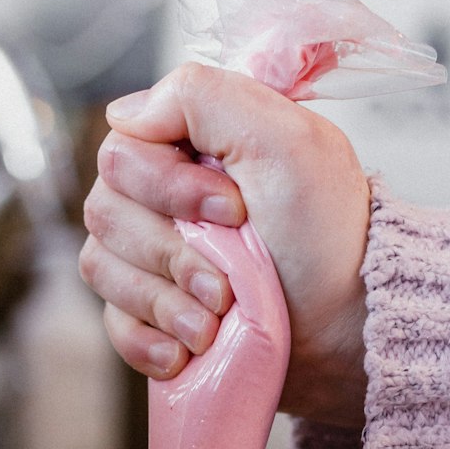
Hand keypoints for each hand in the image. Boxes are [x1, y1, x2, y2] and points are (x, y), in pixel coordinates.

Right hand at [79, 62, 371, 427]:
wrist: (346, 331)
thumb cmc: (328, 239)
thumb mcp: (286, 141)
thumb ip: (204, 97)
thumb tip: (128, 113)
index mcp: (190, 146)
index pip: (122, 150)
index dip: (169, 187)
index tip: (234, 210)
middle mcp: (162, 198)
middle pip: (105, 212)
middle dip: (171, 254)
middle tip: (228, 280)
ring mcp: (152, 260)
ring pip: (103, 269)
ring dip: (166, 303)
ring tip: (219, 318)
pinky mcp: (153, 316)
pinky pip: (115, 325)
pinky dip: (149, 341)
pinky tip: (187, 351)